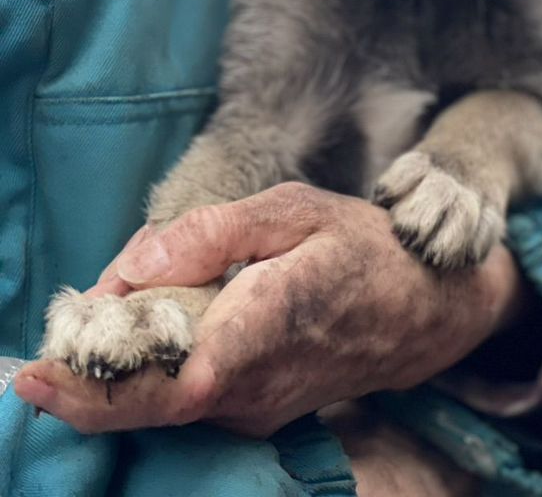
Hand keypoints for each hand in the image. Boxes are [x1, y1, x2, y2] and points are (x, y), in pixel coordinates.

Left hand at [16, 182, 524, 435]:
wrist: (422, 308)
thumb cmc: (362, 249)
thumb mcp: (296, 210)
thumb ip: (214, 233)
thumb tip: (135, 267)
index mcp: (267, 327)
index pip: (169, 386)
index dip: (93, 390)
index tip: (35, 369)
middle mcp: (256, 386)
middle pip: (144, 401)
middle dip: (88, 368)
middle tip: (73, 318)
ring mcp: (256, 409)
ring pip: (160, 400)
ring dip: (122, 363)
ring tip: (125, 306)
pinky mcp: (256, 412)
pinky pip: (186, 397)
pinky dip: (155, 366)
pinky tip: (167, 320)